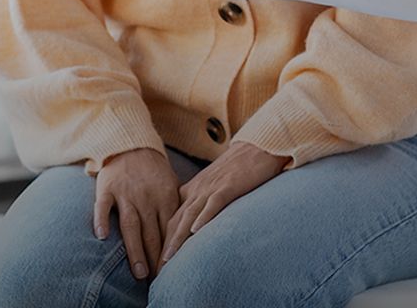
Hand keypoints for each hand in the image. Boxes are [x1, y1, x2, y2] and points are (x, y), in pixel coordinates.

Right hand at [94, 147, 179, 280]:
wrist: (131, 144)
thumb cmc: (153, 171)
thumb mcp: (170, 185)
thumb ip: (177, 207)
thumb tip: (187, 233)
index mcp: (165, 196)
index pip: (169, 229)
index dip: (170, 251)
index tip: (171, 271)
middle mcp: (146, 197)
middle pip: (151, 232)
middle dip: (155, 258)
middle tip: (157, 280)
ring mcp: (126, 193)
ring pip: (131, 225)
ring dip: (135, 249)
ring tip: (139, 272)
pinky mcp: (107, 188)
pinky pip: (103, 206)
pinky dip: (102, 219)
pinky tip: (102, 236)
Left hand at [157, 141, 286, 270]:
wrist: (258, 146)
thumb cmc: (239, 167)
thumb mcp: (215, 184)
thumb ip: (204, 201)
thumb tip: (196, 226)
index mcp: (194, 189)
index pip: (172, 218)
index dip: (164, 241)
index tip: (158, 263)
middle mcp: (198, 189)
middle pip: (176, 220)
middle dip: (166, 246)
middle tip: (158, 270)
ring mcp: (212, 187)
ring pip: (190, 215)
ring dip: (178, 237)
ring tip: (169, 258)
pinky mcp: (229, 186)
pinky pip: (214, 203)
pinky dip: (204, 217)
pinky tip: (196, 231)